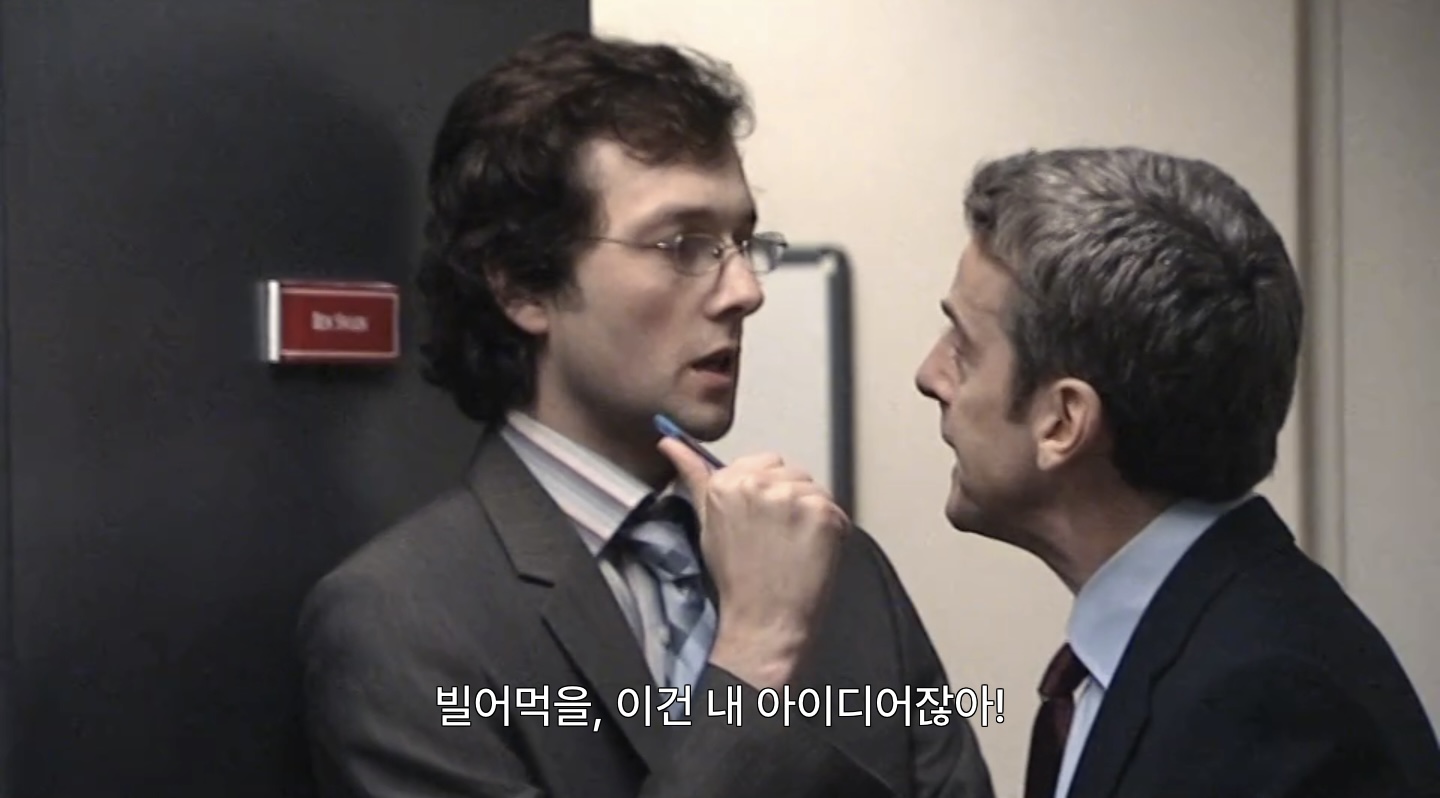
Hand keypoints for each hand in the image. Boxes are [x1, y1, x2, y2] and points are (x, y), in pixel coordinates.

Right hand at [658, 438, 850, 688]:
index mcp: (726, 481)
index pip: (764, 462)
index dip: (768, 492)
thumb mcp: (707, 522)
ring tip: (793, 546)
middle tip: (778, 537)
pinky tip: (811, 553)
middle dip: (790, 498)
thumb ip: (692, 475)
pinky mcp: (823, 514)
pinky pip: (835, 509)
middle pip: (792, 472)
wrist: (763, 622)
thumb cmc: (735, 577)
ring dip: (811, 513)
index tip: (763, 519)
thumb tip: (669, 442)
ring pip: (814, 488)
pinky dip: (830, 530)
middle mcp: (759, 483)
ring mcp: (793, 498)